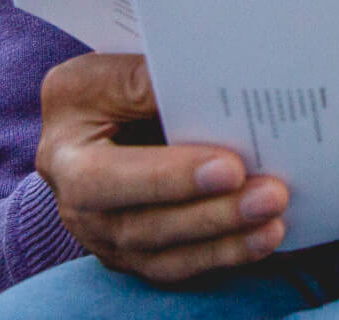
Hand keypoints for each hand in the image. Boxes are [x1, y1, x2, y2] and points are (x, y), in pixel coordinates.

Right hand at [36, 53, 288, 283]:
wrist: (102, 117)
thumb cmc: (108, 88)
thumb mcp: (109, 72)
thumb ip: (146, 81)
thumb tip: (207, 82)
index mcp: (63, 152)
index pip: (106, 177)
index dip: (166, 178)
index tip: (229, 167)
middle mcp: (76, 205)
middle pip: (140, 225)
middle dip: (210, 213)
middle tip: (270, 194)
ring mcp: (104, 236)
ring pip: (163, 254)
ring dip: (225, 238)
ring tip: (275, 217)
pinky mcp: (135, 253)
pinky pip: (179, 266)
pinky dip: (224, 254)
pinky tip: (265, 237)